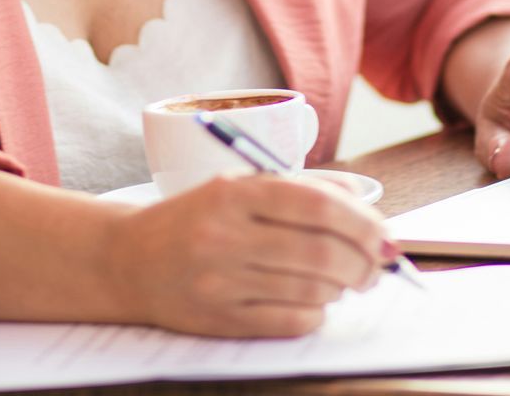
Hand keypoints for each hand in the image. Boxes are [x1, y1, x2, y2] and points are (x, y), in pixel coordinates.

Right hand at [107, 174, 387, 336]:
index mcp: (234, 193)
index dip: (362, 222)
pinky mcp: (219, 320)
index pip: (317, 205)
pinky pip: (290, 322)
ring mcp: (220, 281)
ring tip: (343, 281)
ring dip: (341, 288)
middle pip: (321, 252)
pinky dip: (316, 313)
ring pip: (311, 289)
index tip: (382, 235)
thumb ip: (299, 191)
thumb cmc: (194, 220)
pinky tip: (314, 302)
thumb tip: (364, 208)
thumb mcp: (238, 187)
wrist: (126, 260)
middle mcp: (225, 235)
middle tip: (373, 266)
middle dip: (362, 262)